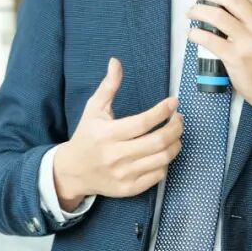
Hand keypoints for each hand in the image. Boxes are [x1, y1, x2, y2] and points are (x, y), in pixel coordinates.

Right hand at [53, 57, 181, 211]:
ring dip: (175, 144)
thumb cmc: (86, 136)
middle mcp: (116, 156)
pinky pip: (157, 176)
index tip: (173, 102)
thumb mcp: (94, 109)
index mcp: (108, 134)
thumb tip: (115, 61)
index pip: (143, 122)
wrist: (72, 171)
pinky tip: (164, 151)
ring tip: (176, 134)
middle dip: (175, 128)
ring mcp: (123, 175)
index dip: (163, 111)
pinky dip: (166, 162)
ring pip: (161, 160)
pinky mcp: (128, 189)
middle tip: (179, 119)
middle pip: (157, 142)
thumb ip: (108, 86)